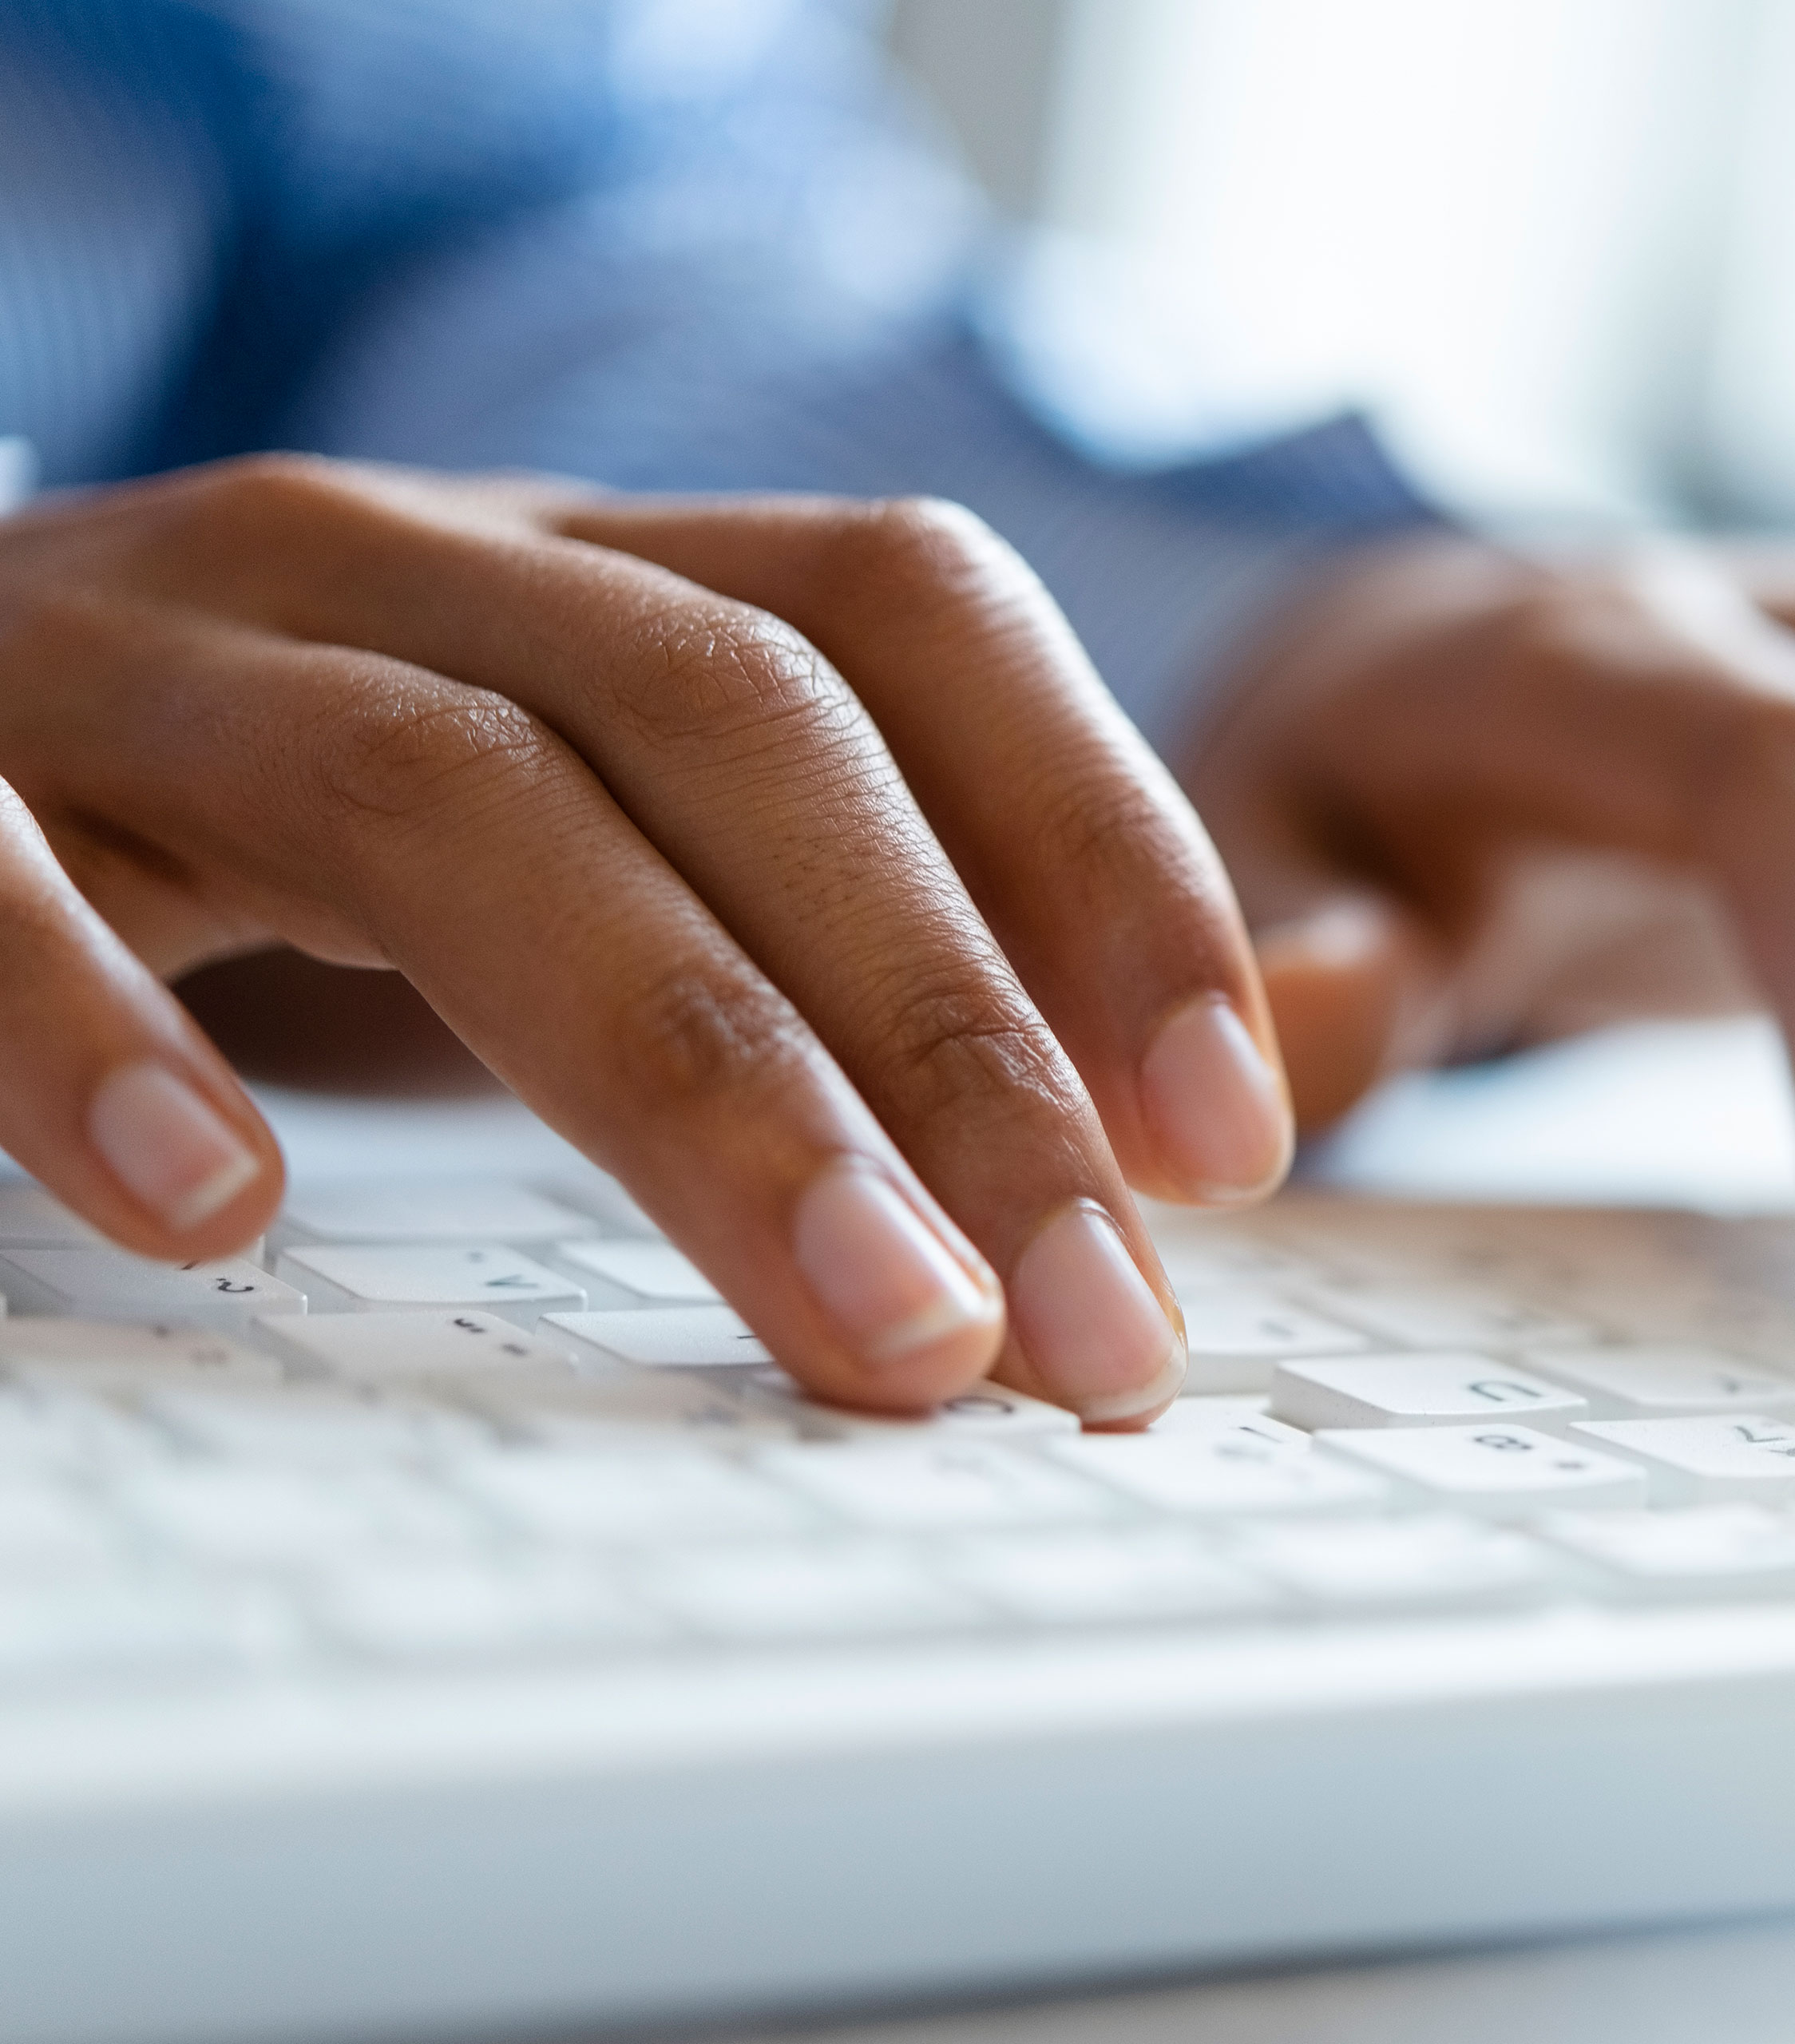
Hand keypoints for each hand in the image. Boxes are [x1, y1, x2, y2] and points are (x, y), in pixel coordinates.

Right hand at [0, 456, 1295, 1418]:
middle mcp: (392, 562)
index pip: (905, 614)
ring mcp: (141, 650)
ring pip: (445, 798)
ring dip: (696, 1079)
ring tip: (872, 1324)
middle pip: (731, 726)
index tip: (1227, 1129)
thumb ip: (857, 936)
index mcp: (587, 574)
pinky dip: (97, 1027)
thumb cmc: (282, 812)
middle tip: (1091, 1321)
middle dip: (951, 1034)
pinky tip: (225, 1201)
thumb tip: (1199, 1110)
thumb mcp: (595, 822)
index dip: (1105, 846)